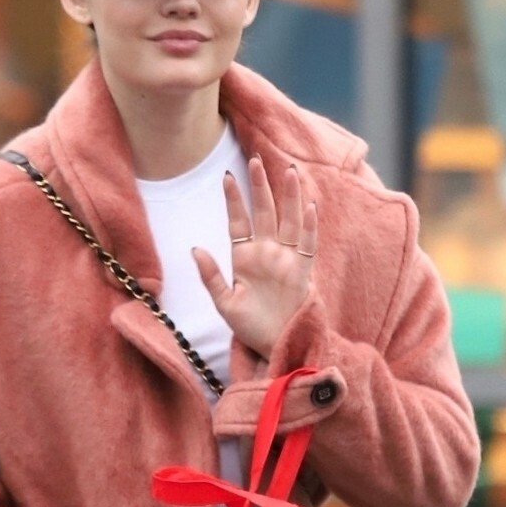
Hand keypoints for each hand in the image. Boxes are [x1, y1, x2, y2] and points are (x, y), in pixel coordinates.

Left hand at [192, 155, 318, 360]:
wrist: (276, 347)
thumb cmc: (250, 328)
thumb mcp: (224, 304)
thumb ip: (211, 277)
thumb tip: (195, 249)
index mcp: (245, 258)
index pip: (239, 222)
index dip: (233, 200)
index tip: (227, 177)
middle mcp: (267, 253)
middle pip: (265, 213)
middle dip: (261, 186)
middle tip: (256, 159)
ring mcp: (286, 260)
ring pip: (289, 221)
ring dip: (289, 197)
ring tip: (289, 171)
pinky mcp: (303, 272)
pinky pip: (308, 245)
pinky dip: (309, 228)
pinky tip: (309, 207)